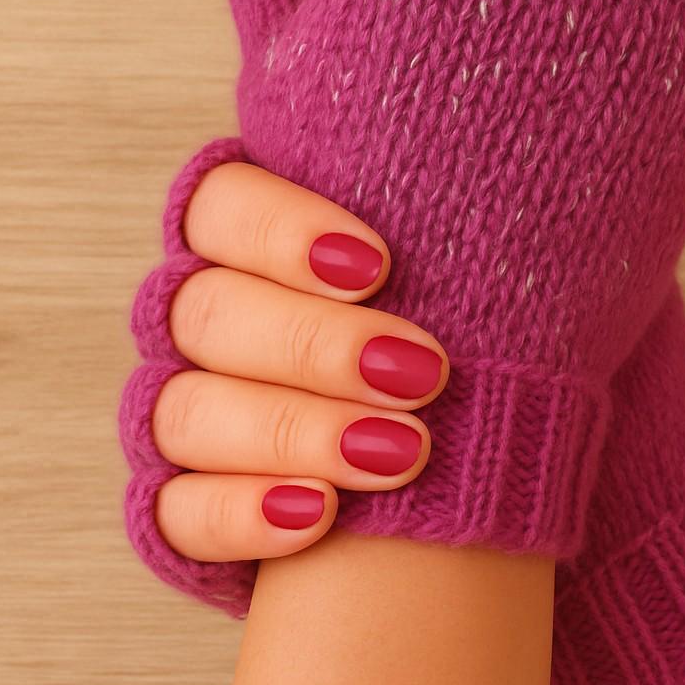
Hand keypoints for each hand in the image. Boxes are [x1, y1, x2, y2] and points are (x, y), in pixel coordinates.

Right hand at [148, 161, 448, 561]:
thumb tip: (508, 170)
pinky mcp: (178, 513)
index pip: (218, 206)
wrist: (455, 474)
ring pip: (187, 411)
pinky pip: (176, 514)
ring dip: (293, 430)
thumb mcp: (459, 278)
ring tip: (398, 454)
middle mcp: (197, 324)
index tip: (378, 267)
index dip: (281, 231)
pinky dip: (240, 514)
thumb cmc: (462, 343)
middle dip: (314, 343)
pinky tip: (317, 514)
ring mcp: (178, 418)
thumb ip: (446, 232)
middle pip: (207, 311)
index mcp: (244, 245)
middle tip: (422, 373)